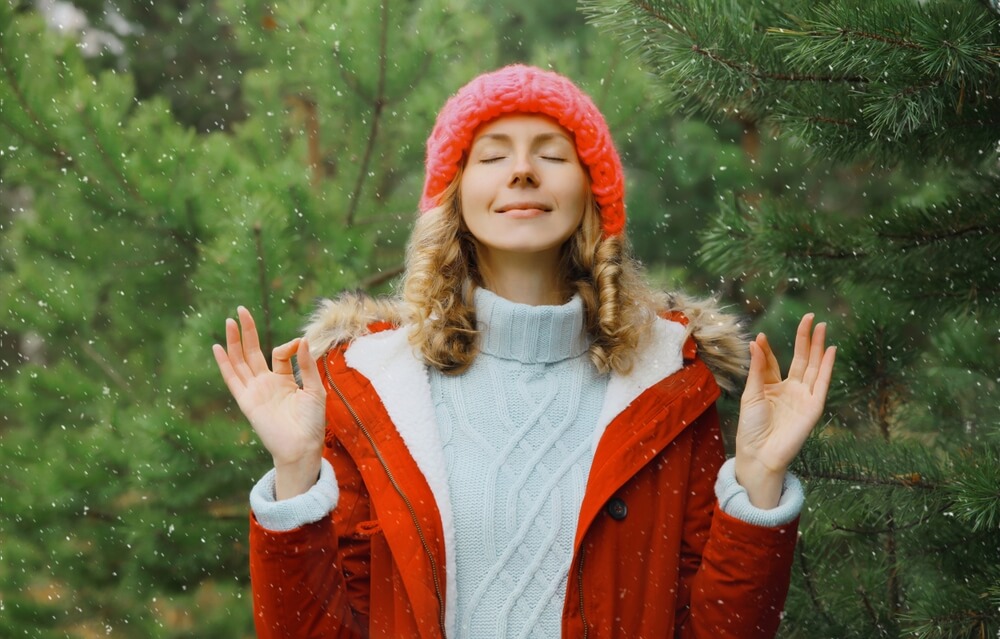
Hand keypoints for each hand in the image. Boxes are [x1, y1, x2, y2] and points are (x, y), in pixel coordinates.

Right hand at [213, 306, 326, 498]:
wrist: (302, 446)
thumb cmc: (312, 422)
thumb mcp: (315, 388)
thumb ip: (306, 365)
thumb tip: (302, 339)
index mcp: (283, 380)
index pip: (278, 353)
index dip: (288, 345)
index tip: (298, 345)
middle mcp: (266, 383)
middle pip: (252, 352)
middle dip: (247, 331)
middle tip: (240, 309)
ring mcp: (255, 391)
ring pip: (240, 361)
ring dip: (234, 341)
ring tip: (230, 320)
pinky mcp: (247, 400)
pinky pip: (233, 379)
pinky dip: (225, 363)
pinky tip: (218, 347)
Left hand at [735, 313, 835, 507]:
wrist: (760, 453)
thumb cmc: (751, 427)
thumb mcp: (751, 393)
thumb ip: (757, 368)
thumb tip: (756, 341)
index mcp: (771, 387)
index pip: (772, 362)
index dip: (768, 349)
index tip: (762, 336)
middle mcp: (789, 390)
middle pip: (800, 359)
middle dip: (804, 338)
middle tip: (809, 317)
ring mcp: (803, 397)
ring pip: (813, 366)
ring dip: (818, 346)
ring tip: (821, 326)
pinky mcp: (814, 406)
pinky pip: (822, 382)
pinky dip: (827, 366)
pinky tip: (830, 350)